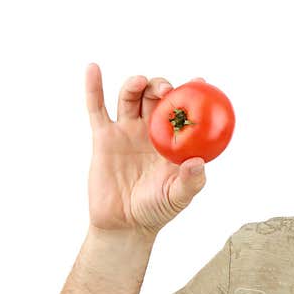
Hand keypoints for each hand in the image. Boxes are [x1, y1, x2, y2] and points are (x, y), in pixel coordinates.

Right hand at [84, 63, 207, 239]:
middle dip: (161, 86)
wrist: (124, 224)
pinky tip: (93, 69)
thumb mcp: (178, 197)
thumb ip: (190, 182)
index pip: (184, 112)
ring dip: (135, 84)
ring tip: (139, 83)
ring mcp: (127, 131)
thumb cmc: (156, 210)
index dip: (192, 94)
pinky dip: (94, 87)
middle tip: (167, 90)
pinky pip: (97, 108)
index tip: (199, 81)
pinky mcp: (104, 137)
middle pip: (155, 97)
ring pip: (130, 97)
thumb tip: (197, 163)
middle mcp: (151, 131)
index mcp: (173, 141)